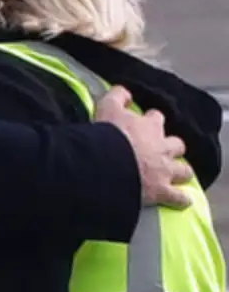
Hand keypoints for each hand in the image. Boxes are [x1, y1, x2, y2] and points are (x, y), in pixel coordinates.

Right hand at [96, 85, 193, 208]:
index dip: (151, 120)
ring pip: (184, 170)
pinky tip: (180, 200)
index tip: (145, 123)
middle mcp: (163, 147)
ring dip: (180, 171)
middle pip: (177, 144)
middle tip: (162, 150)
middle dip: (172, 147)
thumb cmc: (107, 134)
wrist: (108, 163)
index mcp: (149, 126)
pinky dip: (180, 199)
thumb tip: (125, 92)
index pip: (157, 118)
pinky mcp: (162, 191)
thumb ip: (117, 96)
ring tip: (173, 174)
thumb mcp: (107, 107)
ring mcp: (165, 170)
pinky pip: (179, 198)